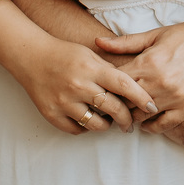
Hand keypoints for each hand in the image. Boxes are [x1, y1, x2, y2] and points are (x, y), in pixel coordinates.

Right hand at [0, 3, 159, 134]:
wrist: (31, 57)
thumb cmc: (65, 54)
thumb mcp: (90, 55)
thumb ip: (110, 71)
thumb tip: (132, 88)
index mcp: (92, 69)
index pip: (124, 85)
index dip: (141, 98)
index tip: (152, 106)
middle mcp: (79, 86)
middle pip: (113, 109)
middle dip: (127, 119)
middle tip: (130, 123)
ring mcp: (65, 102)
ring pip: (97, 124)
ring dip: (107, 125)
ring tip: (109, 121)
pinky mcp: (53, 115)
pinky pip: (77, 130)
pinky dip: (85, 128)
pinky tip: (88, 120)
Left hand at [95, 16, 183, 130]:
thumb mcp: (156, 34)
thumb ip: (126, 43)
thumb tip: (98, 42)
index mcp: (149, 62)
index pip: (116, 82)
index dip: (107, 85)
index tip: (103, 87)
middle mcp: (160, 82)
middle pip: (126, 101)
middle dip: (117, 102)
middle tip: (112, 103)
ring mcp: (175, 97)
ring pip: (142, 115)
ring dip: (133, 115)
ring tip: (127, 113)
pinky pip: (164, 124)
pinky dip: (152, 127)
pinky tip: (147, 123)